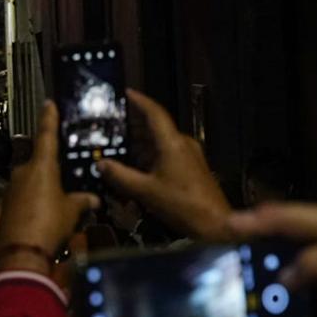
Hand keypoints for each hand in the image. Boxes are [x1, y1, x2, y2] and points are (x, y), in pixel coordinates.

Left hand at [0, 102, 97, 271]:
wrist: (19, 251)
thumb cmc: (49, 224)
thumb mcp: (72, 212)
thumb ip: (82, 201)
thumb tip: (94, 199)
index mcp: (40, 166)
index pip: (46, 135)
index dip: (49, 118)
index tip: (48, 103)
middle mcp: (23, 170)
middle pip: (37, 157)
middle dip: (49, 160)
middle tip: (64, 162)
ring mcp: (13, 186)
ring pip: (31, 175)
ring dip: (44, 180)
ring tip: (61, 190)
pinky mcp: (8, 201)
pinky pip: (25, 191)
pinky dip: (37, 194)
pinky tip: (48, 205)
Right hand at [99, 90, 230, 240]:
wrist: (216, 225)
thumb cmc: (181, 204)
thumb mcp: (146, 191)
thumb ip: (120, 176)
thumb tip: (100, 163)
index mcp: (172, 143)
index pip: (154, 113)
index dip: (139, 100)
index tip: (124, 92)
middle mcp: (182, 144)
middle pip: (155, 126)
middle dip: (134, 124)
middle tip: (111, 123)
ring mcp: (189, 156)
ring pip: (160, 141)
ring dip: (141, 143)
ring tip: (118, 145)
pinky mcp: (191, 168)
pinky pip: (166, 153)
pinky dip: (150, 155)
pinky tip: (136, 166)